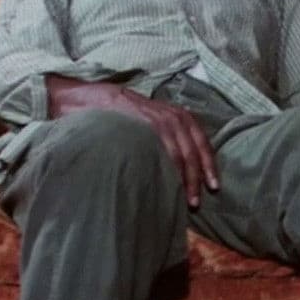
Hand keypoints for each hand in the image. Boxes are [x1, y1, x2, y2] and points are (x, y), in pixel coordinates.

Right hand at [47, 77, 218, 206]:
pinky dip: (168, 167)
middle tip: (197, 201)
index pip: (200, 139)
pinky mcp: (141, 123)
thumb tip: (178, 167)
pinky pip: (161, 147)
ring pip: (180, 151)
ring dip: (185, 177)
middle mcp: (170, 114)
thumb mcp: (147, 120)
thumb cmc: (117, 114)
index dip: (208, 163)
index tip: (214, 185)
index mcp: (175, 114)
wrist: (86, 98)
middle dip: (198, 176)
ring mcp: (155, 118)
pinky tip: (168, 184)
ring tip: (187, 200)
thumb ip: (163, 137)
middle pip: (194, 148)